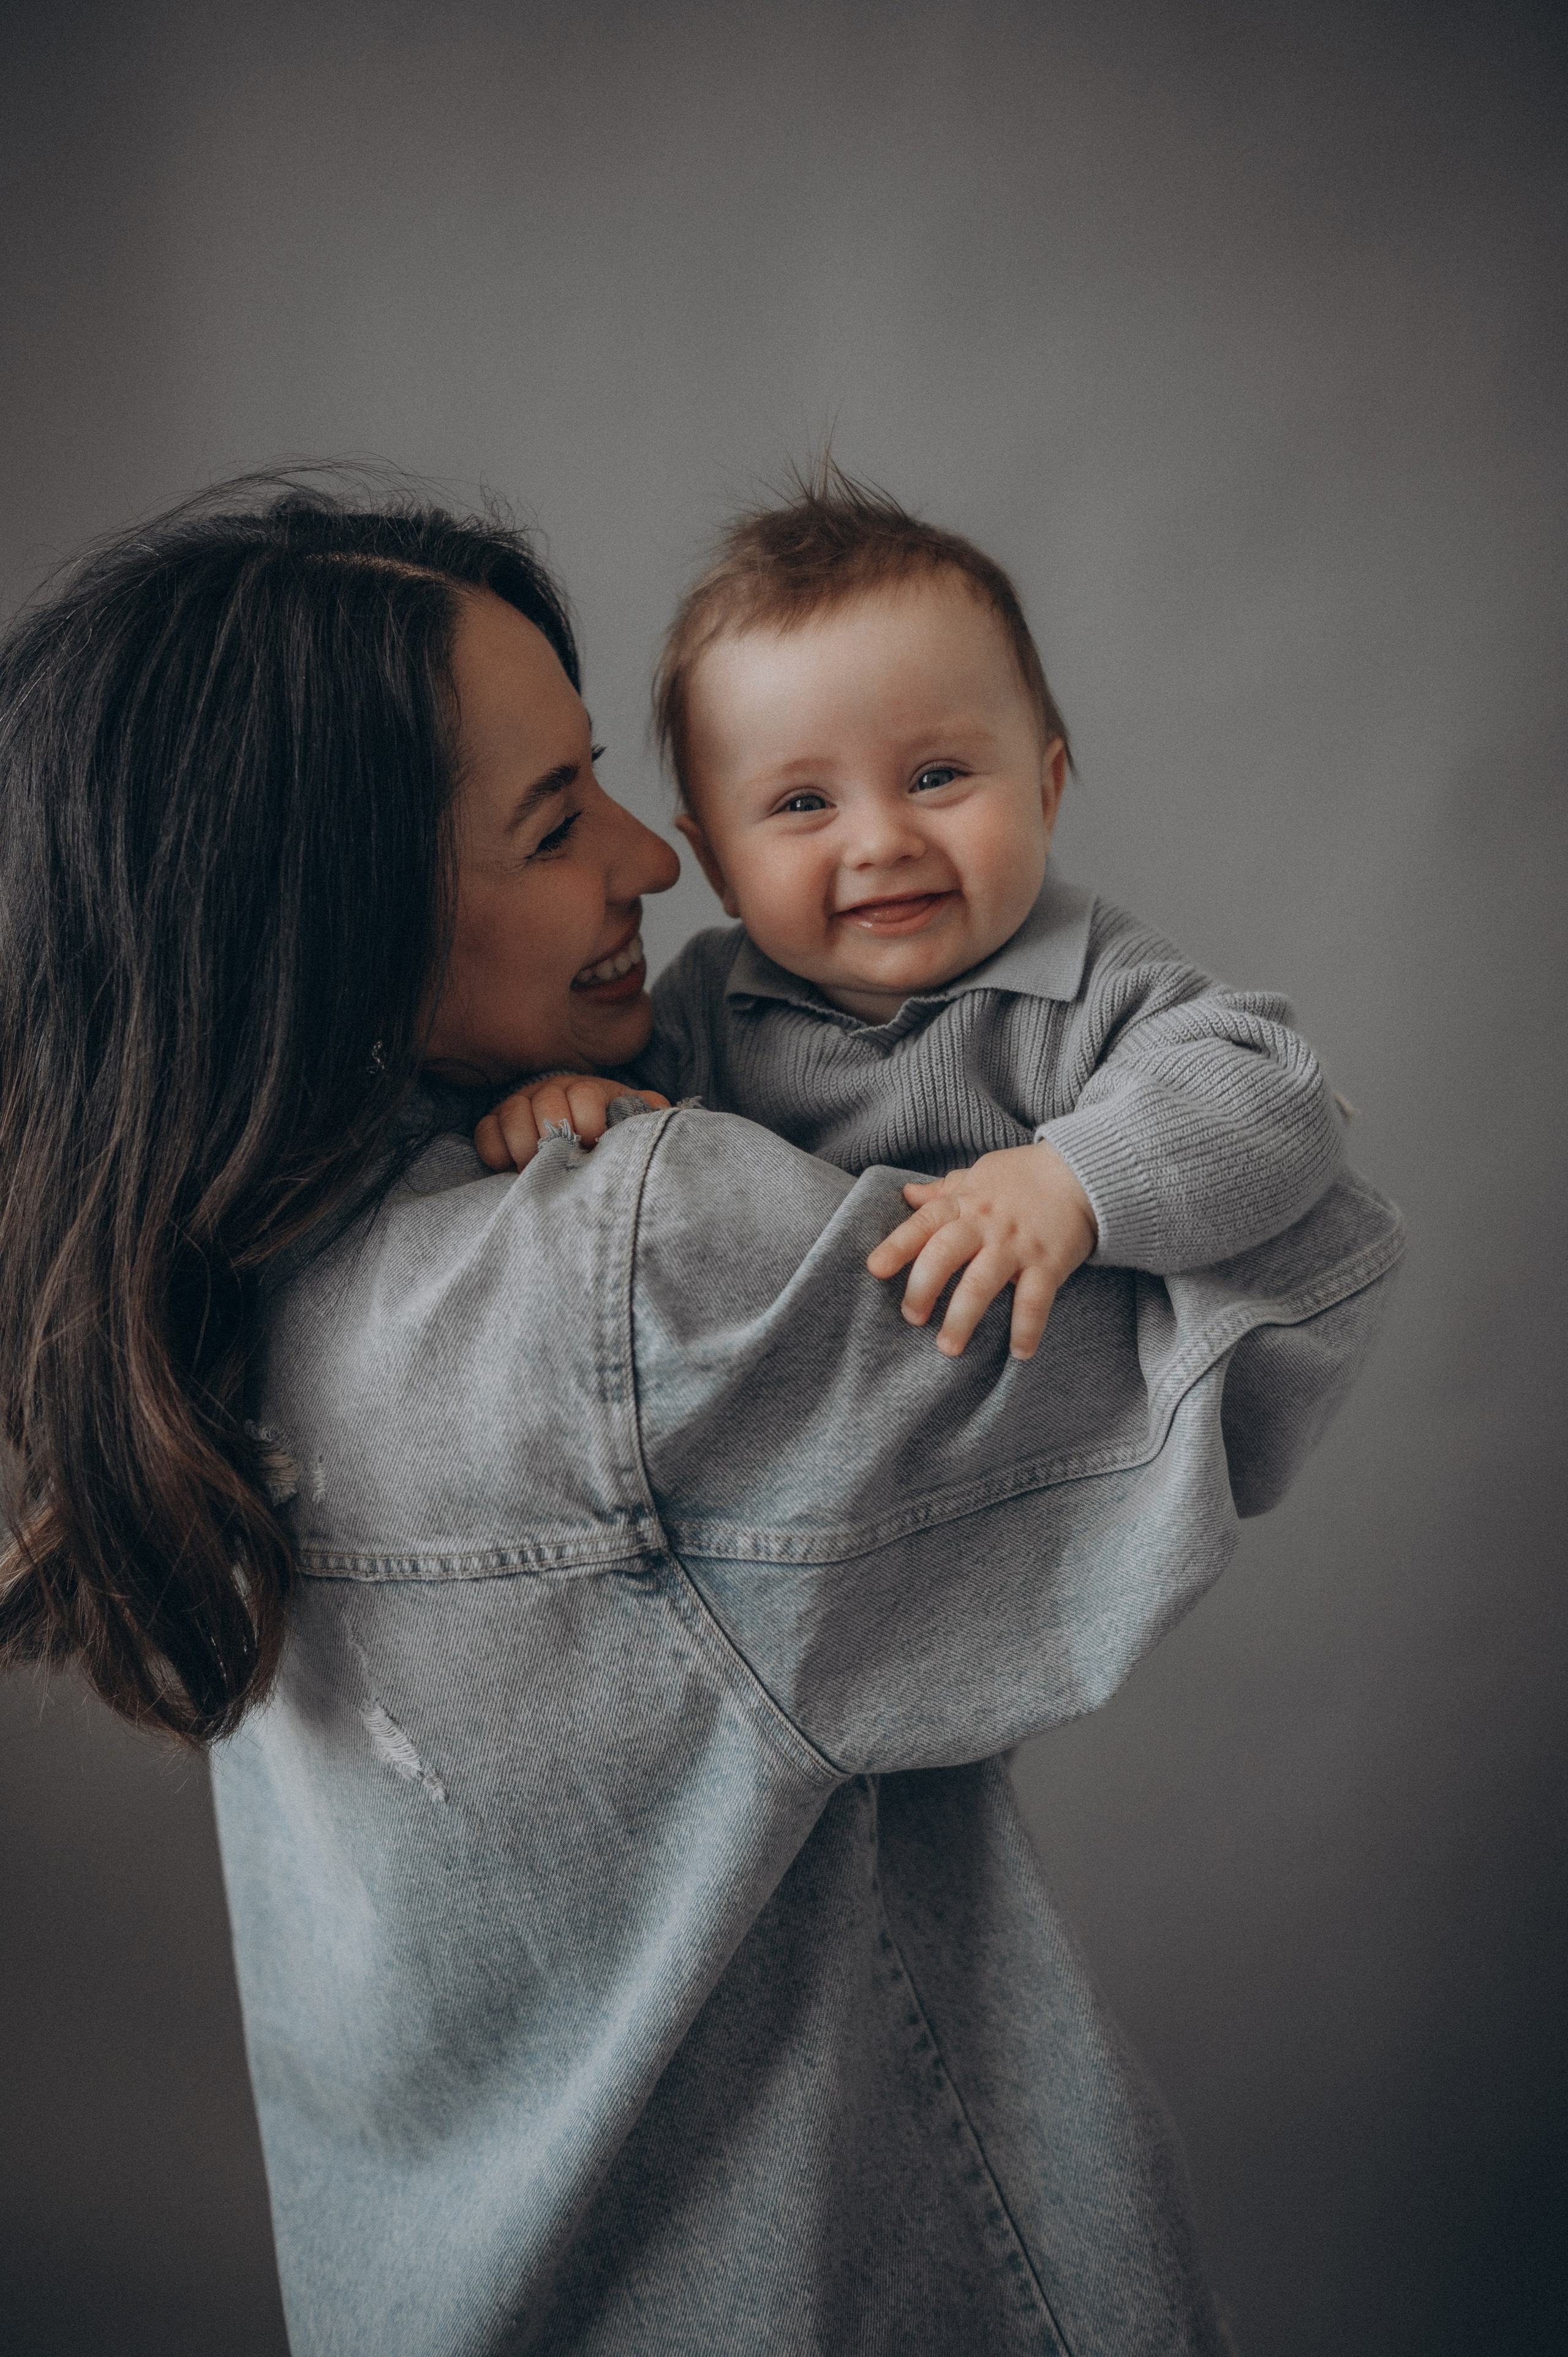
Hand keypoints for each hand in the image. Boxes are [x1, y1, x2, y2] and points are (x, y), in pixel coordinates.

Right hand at [475, 1076, 669, 1170]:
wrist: (580, 1141)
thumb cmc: (608, 1133)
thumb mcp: (631, 1120)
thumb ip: (647, 1113)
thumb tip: (660, 1109)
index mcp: (587, 1090)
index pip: (583, 1094)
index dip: (589, 1122)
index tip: (595, 1144)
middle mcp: (551, 1091)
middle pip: (546, 1102)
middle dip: (556, 1138)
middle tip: (565, 1164)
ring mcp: (520, 1105)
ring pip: (512, 1113)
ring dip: (525, 1146)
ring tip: (539, 1172)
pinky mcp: (495, 1124)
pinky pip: (485, 1131)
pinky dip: (496, 1150)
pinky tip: (511, 1168)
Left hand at [866, 1142, 1097, 1359]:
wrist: (1083, 1171)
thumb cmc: (1024, 1176)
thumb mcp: (978, 1175)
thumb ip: (943, 1190)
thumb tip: (906, 1194)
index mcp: (964, 1204)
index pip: (923, 1223)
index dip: (897, 1246)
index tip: (875, 1268)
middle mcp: (986, 1225)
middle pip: (944, 1255)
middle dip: (922, 1289)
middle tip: (912, 1318)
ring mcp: (1017, 1245)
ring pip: (981, 1284)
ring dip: (962, 1318)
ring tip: (948, 1347)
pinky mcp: (1049, 1264)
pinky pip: (1035, 1300)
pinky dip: (1027, 1328)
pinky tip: (1019, 1353)